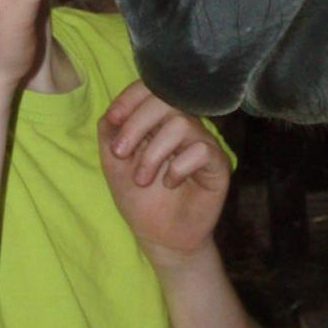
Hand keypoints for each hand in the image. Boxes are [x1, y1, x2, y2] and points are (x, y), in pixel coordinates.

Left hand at [98, 82, 229, 266]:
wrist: (161, 239)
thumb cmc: (141, 200)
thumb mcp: (114, 166)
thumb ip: (110, 135)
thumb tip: (111, 113)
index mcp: (158, 120)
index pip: (151, 88)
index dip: (131, 97)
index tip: (113, 118)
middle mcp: (183, 125)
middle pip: (166, 100)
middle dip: (137, 123)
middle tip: (121, 153)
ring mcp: (202, 141)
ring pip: (181, 123)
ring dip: (153, 152)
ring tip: (142, 179)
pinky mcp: (218, 163)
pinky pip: (201, 150)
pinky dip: (178, 167)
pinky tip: (170, 183)